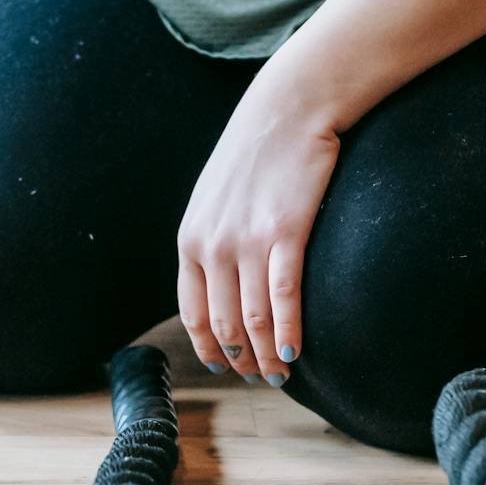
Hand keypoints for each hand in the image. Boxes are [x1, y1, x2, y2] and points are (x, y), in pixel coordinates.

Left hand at [177, 87, 340, 384]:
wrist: (289, 108)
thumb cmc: (258, 153)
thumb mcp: (216, 198)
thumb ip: (213, 241)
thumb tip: (223, 285)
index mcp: (191, 240)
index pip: (194, 313)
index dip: (210, 349)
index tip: (227, 366)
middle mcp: (212, 245)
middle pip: (224, 324)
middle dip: (241, 360)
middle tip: (262, 376)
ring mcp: (247, 241)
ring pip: (254, 319)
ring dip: (267, 355)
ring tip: (281, 372)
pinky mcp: (285, 232)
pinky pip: (284, 297)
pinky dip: (288, 332)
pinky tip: (294, 350)